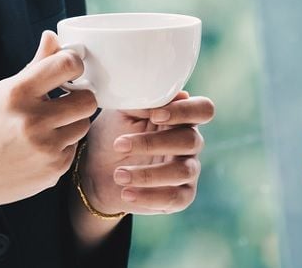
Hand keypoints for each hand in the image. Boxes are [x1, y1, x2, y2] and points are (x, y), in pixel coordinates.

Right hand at [0, 31, 97, 218]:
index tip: (70, 69)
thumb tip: (52, 36)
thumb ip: (34, 65)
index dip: (73, 64)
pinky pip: (74, 148)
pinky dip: (62, 145)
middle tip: (67, 99)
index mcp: (18, 93)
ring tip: (48, 125)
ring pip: (84, 125)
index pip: (66, 65)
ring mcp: (45, 148)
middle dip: (80, 97)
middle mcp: (33, 121)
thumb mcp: (1, 91)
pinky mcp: (53, 170)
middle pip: (88, 100)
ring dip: (71, 122)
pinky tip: (39, 147)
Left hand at [79, 91, 214, 214]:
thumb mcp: (122, 114)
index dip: (185, 112)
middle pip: (191, 141)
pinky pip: (175, 198)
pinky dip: (150, 196)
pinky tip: (127, 193)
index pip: (203, 109)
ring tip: (119, 175)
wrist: (99, 170)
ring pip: (183, 171)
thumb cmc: (115, 134)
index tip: (155, 116)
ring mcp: (188, 169)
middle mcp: (190, 142)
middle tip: (119, 144)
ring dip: (148, 174)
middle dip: (154, 143)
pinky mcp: (182, 196)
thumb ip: (141, 104)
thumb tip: (161, 102)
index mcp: (181, 117)